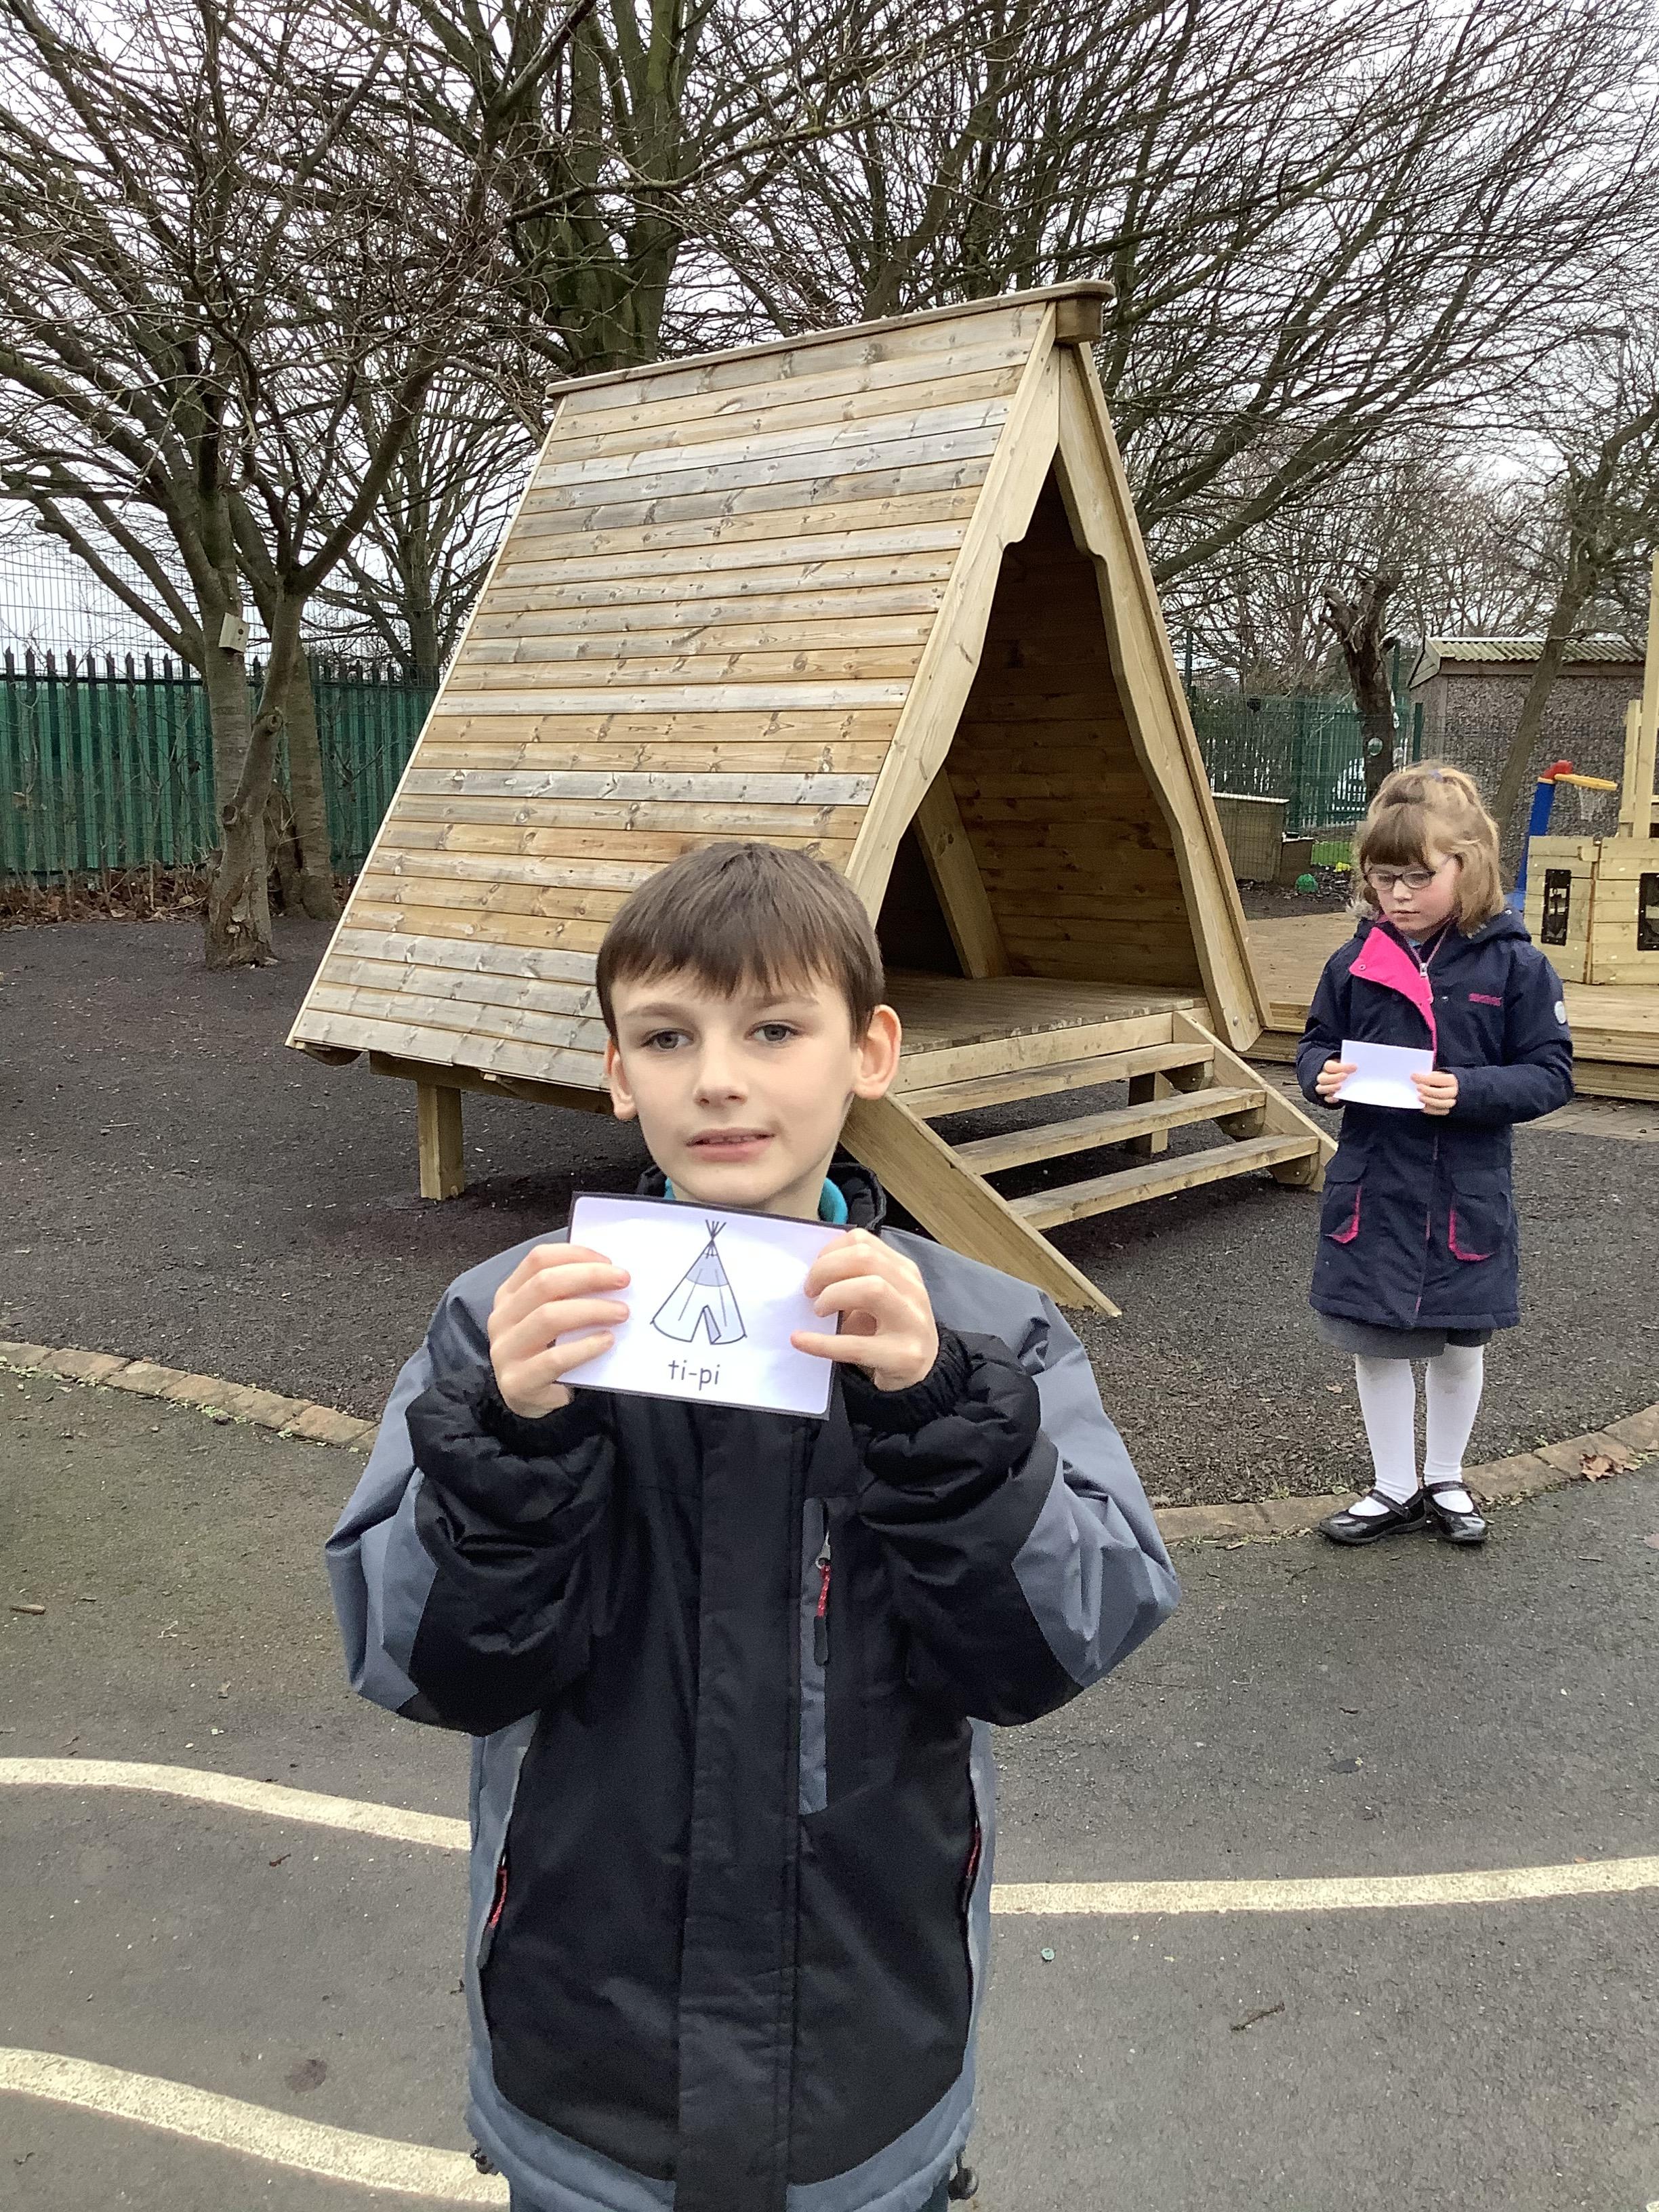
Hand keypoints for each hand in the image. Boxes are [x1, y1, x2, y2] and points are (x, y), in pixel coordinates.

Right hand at [487, 1244, 629, 1417]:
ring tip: (622, 1312)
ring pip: (549, 1317)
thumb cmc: (548, 1349)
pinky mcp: (517, 1382)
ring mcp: (505, 1351)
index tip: (609, 1261)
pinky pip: (555, 1359)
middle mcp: (502, 1318)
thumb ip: (570, 1294)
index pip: (538, 1260)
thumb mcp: (551, 1316)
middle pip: (544, 1283)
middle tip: (623, 1280)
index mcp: (509, 1294)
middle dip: (590, 1277)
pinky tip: (607, 1341)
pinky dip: (585, 1347)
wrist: (530, 1399)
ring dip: (592, 1310)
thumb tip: (612, 1272)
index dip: (575, 1255)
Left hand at [792, 1228, 939, 1392]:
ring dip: (833, 1296)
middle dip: (826, 1269)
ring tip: (818, 1311)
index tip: (814, 1269)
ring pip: (872, 1289)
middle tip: (809, 1291)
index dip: (830, 1252)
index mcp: (903, 1271)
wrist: (925, 1373)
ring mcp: (911, 1322)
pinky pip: (855, 1346)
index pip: (863, 1242)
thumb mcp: (880, 1299)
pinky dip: (820, 1342)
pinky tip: (800, 1340)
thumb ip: (854, 1281)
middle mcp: (911, 1290)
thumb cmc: (891, 1333)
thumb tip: (810, 1276)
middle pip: (865, 1258)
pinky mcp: (903, 1356)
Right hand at [1315, 1057, 1355, 1101]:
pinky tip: (1337, 1098)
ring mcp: (1323, 1087)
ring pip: (1320, 1088)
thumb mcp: (1347, 1065)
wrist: (1345, 1078)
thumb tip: (1357, 1067)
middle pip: (1322, 1078)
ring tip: (1340, 1087)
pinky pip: (1325, 1098)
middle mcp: (1323, 1077)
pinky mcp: (1326, 1096)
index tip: (1354, 1067)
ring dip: (1330, 1087)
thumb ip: (1350, 1066)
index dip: (1341, 1067)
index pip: (1330, 1066)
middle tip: (1346, 1076)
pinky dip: (1330, 1099)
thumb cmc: (1346, 1070)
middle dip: (1334, 1077)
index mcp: (1327, 1066)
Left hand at [1412, 1069, 1458, 1115]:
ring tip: (1419, 1097)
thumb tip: (1416, 1079)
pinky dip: (1431, 1110)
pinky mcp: (1448, 1111)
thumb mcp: (1437, 1075)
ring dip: (1429, 1101)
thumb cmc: (1441, 1081)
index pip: (1439, 1079)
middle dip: (1428, 1091)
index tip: (1413, 1076)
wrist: (1453, 1090)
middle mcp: (1454, 1092)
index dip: (1425, 1078)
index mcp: (1452, 1080)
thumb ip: (1429, 1078)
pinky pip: (1440, 1112)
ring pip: (1442, 1104)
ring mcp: (1452, 1102)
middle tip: (1417, 1087)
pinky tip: (1423, 1107)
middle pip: (1442, 1093)